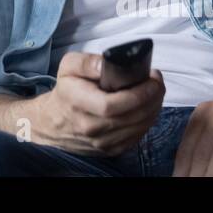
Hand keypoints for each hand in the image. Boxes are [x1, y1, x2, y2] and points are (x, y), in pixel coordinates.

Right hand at [26, 52, 165, 155]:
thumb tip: (108, 63)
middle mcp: (90, 127)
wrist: (54, 122)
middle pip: (130, 117)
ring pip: (137, 128)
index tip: (151, 79)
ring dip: (153, 110)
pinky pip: (136, 137)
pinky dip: (147, 122)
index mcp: (78, 103)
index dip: (137, 94)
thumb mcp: (69, 67)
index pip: (112, 105)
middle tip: (158, 82)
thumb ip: (88, 62)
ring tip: (156, 93)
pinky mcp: (110, 150)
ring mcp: (101, 142)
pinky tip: (149, 108)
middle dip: (152, 98)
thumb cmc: (66, 91)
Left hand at [171, 76, 212, 176]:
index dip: (182, 167)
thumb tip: (186, 165)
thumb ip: (204, 138)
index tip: (178, 181)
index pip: (188, 145)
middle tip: (191, 187)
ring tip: (207, 186)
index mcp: (205, 112)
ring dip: (212, 172)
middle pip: (203, 150)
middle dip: (195, 173)